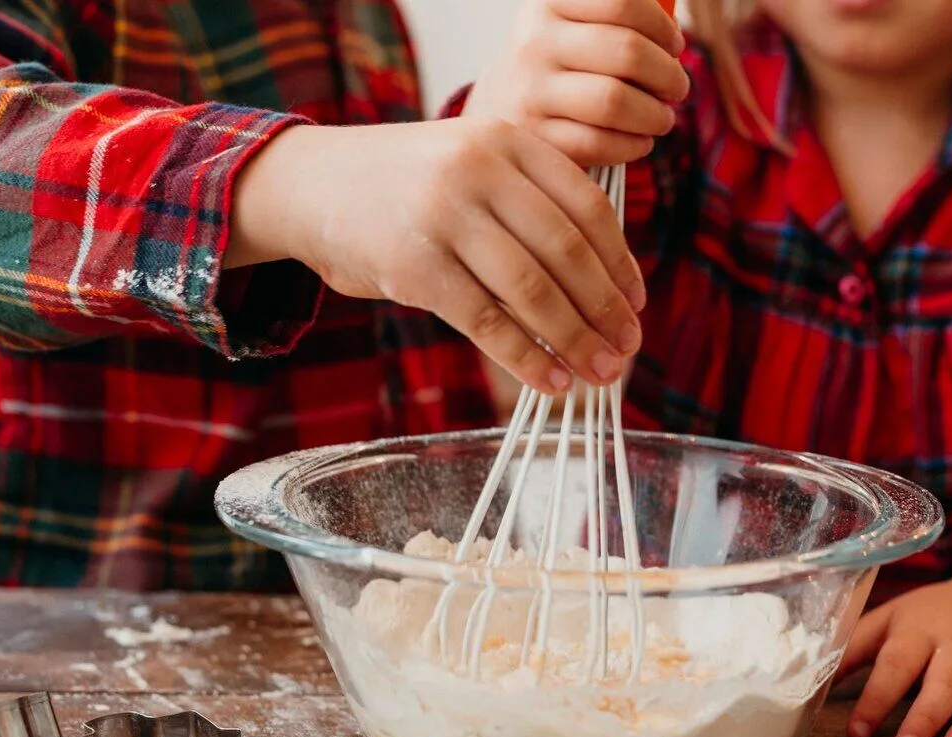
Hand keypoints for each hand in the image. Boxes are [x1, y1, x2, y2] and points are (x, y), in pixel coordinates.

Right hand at [227, 120, 645, 393]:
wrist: (315, 187)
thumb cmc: (412, 190)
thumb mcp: (476, 169)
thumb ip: (533, 206)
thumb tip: (607, 290)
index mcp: (509, 140)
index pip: (588, 208)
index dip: (620, 264)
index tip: (636, 305)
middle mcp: (480, 169)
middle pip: (567, 251)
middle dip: (605, 310)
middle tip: (627, 350)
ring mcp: (445, 216)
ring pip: (532, 289)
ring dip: (575, 339)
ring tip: (600, 373)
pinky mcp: (414, 266)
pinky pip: (486, 321)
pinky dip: (525, 358)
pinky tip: (550, 382)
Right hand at [466, 0, 689, 166]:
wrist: (499, 102)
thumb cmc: (557, 61)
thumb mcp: (573, 21)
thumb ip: (619, 19)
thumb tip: (673, 39)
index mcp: (548, 2)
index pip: (622, 2)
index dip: (661, 27)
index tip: (674, 45)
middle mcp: (533, 42)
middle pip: (626, 53)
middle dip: (668, 74)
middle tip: (677, 87)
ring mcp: (529, 92)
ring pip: (615, 102)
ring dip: (656, 114)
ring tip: (662, 117)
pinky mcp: (534, 138)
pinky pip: (599, 143)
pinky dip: (633, 145)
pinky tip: (640, 141)